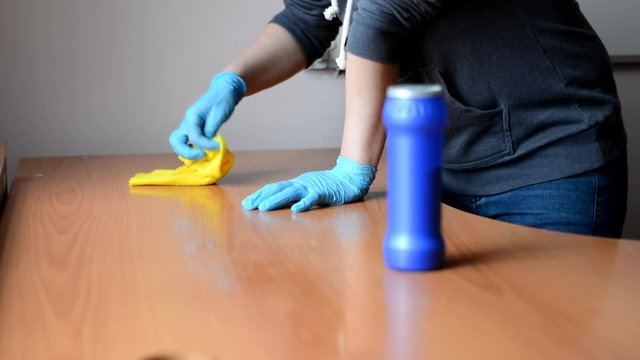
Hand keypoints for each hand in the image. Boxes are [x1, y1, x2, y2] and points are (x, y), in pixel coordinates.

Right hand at [169, 71, 245, 159]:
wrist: (223, 93)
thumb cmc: (222, 101)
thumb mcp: (219, 114)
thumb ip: (211, 129)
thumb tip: (208, 143)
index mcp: (192, 117)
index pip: (194, 137)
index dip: (206, 145)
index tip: (218, 146)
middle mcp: (187, 122)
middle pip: (176, 142)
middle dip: (187, 152)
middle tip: (202, 155)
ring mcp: (188, 127)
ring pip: (178, 143)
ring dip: (187, 153)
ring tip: (202, 155)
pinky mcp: (194, 130)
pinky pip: (187, 143)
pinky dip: (192, 150)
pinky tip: (203, 152)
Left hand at [242, 156, 376, 212]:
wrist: (349, 178)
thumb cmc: (328, 186)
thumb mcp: (307, 189)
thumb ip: (295, 194)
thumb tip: (278, 201)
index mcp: (296, 184)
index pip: (273, 188)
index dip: (259, 195)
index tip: (246, 203)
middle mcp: (300, 184)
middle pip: (277, 190)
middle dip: (261, 197)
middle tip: (247, 206)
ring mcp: (311, 188)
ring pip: (290, 194)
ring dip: (276, 200)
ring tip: (263, 208)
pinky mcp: (323, 193)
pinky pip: (312, 199)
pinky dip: (303, 204)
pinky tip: (295, 210)